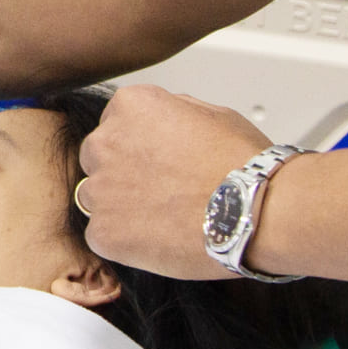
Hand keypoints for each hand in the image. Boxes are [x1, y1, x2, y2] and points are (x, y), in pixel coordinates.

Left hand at [75, 84, 278, 279]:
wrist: (251, 213)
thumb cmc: (242, 166)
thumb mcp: (213, 115)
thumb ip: (174, 112)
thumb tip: (163, 120)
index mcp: (130, 106)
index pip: (116, 123)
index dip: (141, 145)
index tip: (159, 161)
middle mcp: (105, 142)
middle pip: (100, 158)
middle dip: (124, 173)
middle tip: (162, 191)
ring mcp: (100, 188)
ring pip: (97, 197)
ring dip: (121, 207)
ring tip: (164, 218)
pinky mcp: (103, 231)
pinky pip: (102, 235)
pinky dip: (125, 241)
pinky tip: (159, 239)